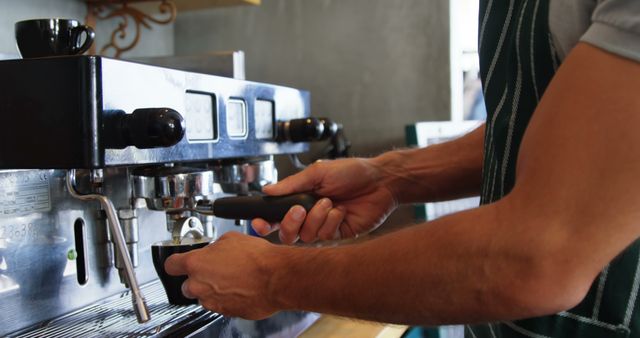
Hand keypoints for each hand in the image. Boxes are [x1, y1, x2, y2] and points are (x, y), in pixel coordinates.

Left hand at [164, 232, 281, 319]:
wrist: (276, 278)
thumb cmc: (257, 258)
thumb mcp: (231, 239)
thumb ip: (215, 247)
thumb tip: (214, 250)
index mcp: (196, 263)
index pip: (171, 265)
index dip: (176, 263)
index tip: (179, 263)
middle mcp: (199, 285)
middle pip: (186, 285)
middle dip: (198, 279)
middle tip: (215, 270)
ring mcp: (212, 301)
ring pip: (204, 297)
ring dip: (213, 289)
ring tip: (232, 279)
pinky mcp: (225, 312)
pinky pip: (220, 305)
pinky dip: (227, 298)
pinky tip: (240, 287)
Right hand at [252, 158, 397, 243]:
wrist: (380, 181)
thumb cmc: (352, 172)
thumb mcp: (318, 172)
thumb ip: (292, 184)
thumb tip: (267, 189)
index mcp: (300, 199)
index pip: (276, 216)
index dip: (264, 222)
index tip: (259, 222)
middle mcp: (309, 215)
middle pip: (286, 233)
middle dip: (290, 223)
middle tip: (300, 209)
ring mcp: (323, 226)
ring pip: (305, 236)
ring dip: (316, 218)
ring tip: (330, 202)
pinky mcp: (338, 235)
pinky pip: (325, 236)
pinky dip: (331, 221)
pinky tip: (341, 211)